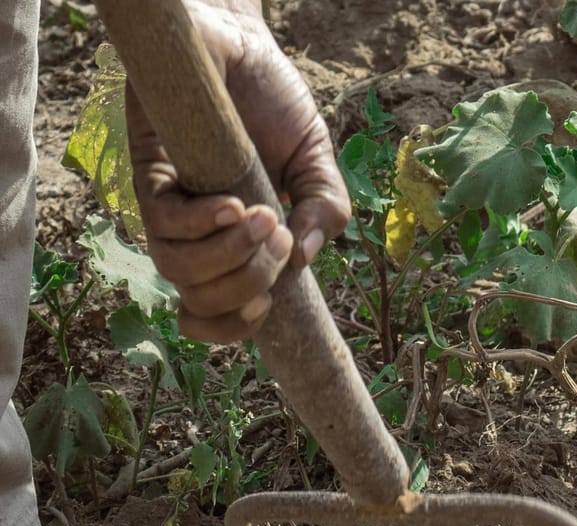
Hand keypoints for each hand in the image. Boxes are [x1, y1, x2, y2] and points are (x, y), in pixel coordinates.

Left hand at [126, 1, 349, 342]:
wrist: (242, 44)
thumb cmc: (275, 104)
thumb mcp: (316, 162)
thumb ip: (325, 210)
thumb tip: (303, 258)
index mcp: (233, 244)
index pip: (215, 312)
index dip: (231, 330)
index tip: (264, 312)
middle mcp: (195, 234)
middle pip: (201, 299)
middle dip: (249, 283)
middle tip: (281, 238)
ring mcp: (170, 206)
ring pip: (180, 271)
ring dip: (230, 257)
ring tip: (264, 218)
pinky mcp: (150, 174)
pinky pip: (166, 225)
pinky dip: (205, 226)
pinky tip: (234, 204)